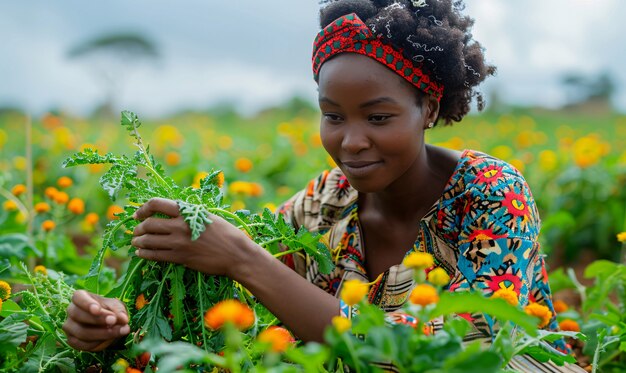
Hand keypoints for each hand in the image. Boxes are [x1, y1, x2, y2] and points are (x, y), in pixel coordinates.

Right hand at [63, 290, 129, 350]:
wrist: (107, 324)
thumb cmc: (109, 310)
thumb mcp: (116, 307)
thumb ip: (119, 312)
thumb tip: (124, 320)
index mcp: (80, 297)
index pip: (78, 297)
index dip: (87, 304)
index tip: (98, 309)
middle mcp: (71, 311)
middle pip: (78, 315)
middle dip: (98, 319)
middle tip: (114, 321)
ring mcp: (69, 327)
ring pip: (81, 332)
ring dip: (102, 333)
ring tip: (120, 331)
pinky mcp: (72, 341)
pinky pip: (82, 344)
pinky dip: (97, 343)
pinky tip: (109, 339)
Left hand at [131, 197, 255, 277]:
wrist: (236, 254)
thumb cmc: (226, 233)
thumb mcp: (207, 216)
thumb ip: (188, 214)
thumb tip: (171, 213)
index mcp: (187, 212)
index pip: (156, 204)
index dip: (143, 208)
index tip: (138, 214)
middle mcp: (180, 226)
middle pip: (149, 224)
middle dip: (138, 228)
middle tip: (136, 231)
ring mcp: (179, 243)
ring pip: (148, 241)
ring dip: (138, 242)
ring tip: (136, 243)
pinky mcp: (180, 258)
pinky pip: (155, 255)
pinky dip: (145, 254)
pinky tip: (142, 254)